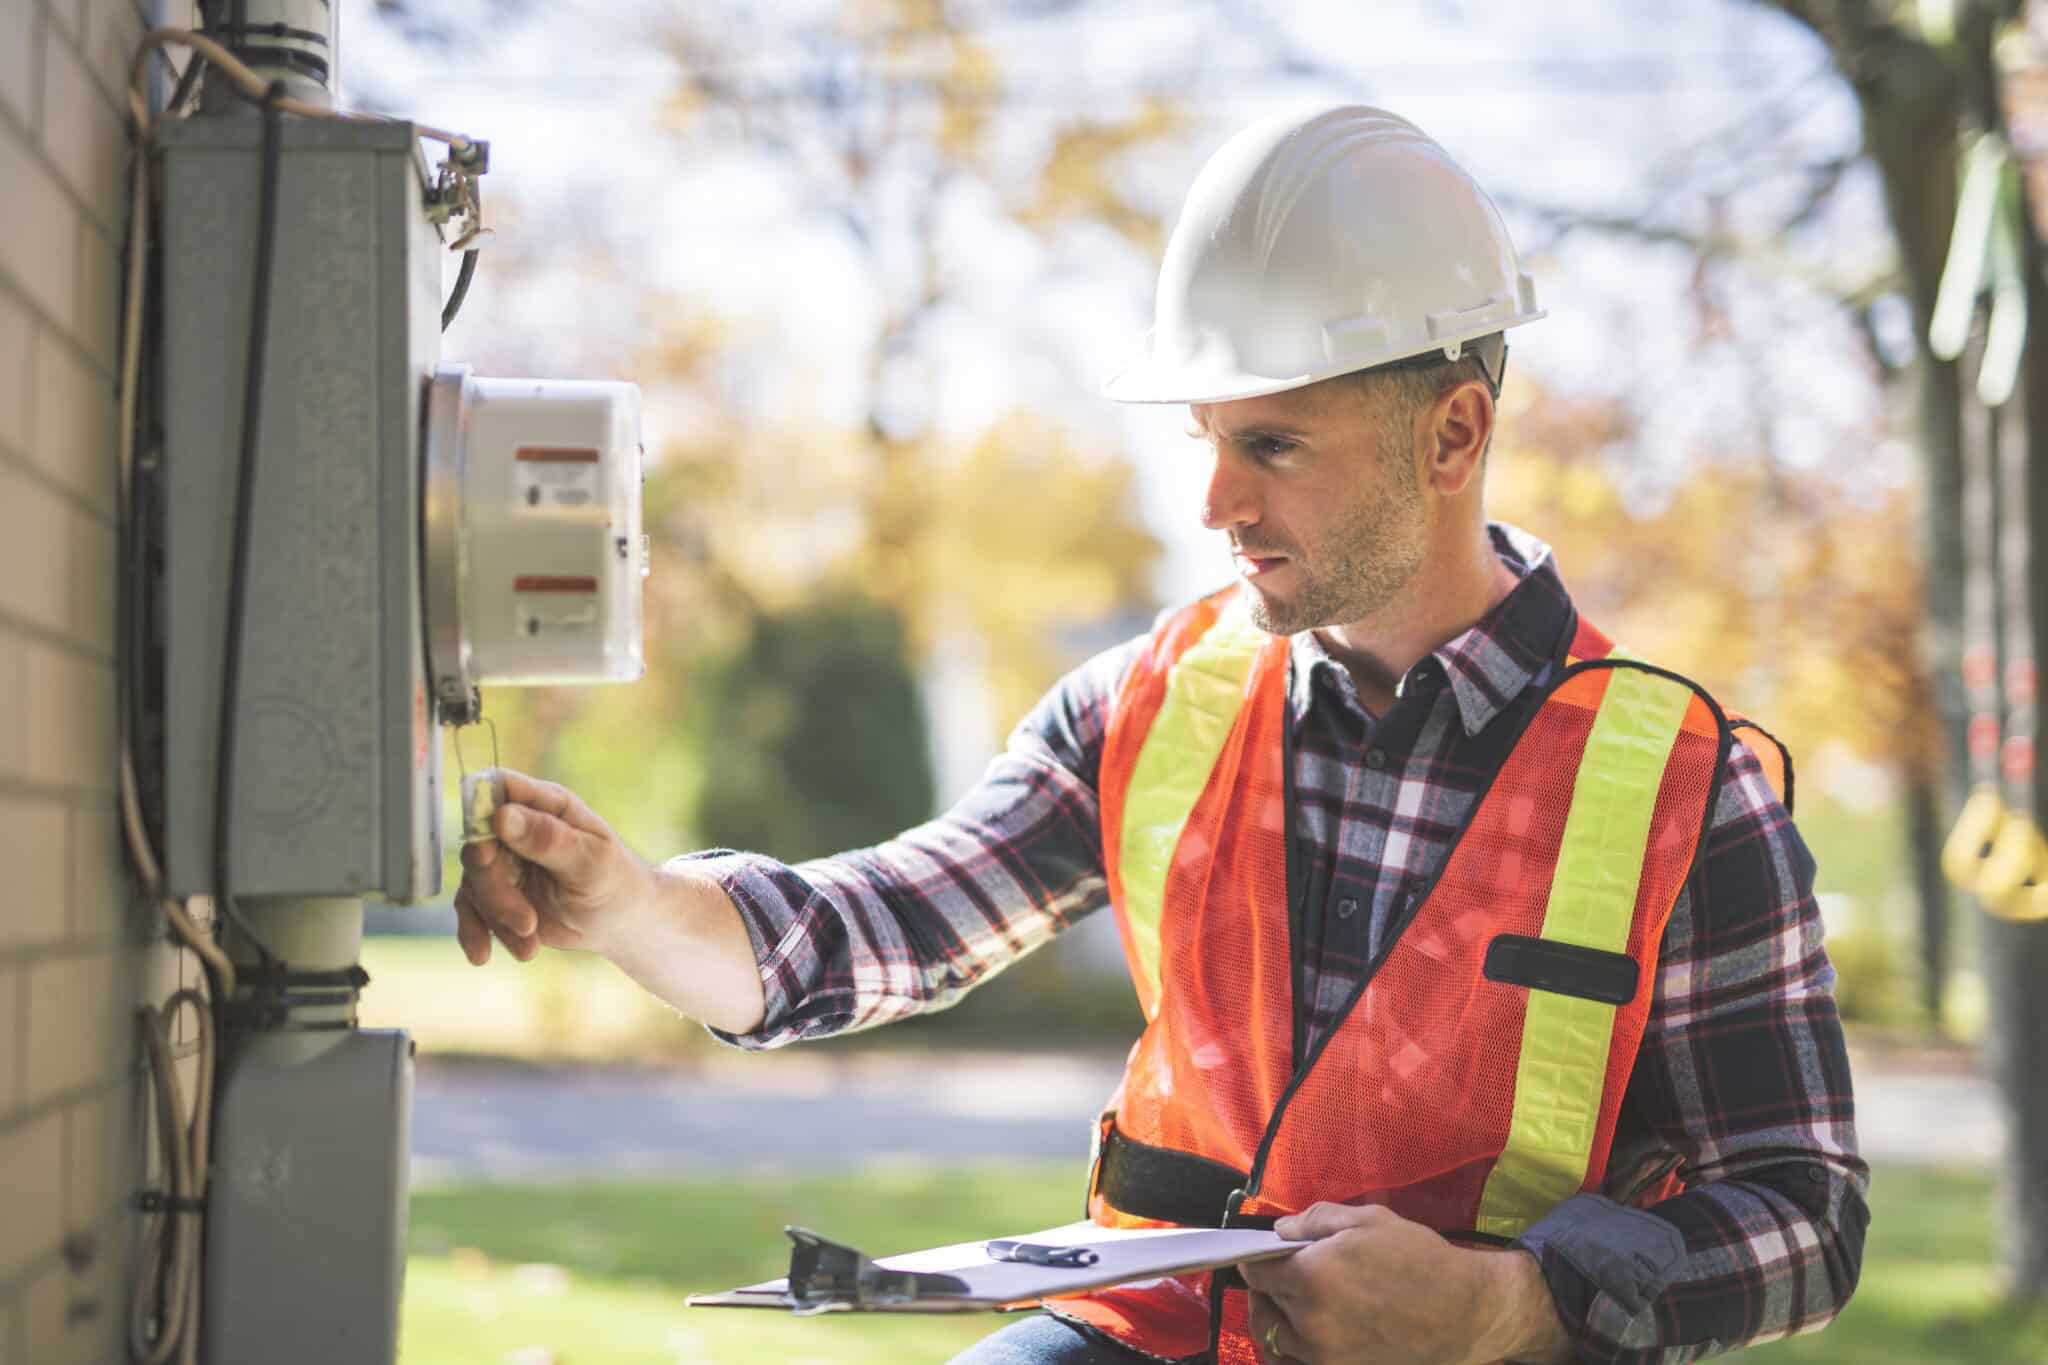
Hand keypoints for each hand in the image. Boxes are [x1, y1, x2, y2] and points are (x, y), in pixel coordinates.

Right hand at [452, 769, 657, 965]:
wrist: (618, 921)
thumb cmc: (614, 880)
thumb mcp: (590, 860)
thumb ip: (548, 839)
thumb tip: (503, 817)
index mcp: (546, 805)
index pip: (499, 787)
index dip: (481, 811)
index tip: (487, 852)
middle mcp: (518, 828)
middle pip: (479, 846)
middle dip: (496, 890)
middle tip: (528, 922)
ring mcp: (504, 861)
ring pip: (475, 883)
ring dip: (498, 919)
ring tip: (530, 947)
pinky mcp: (496, 892)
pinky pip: (471, 908)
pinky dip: (476, 932)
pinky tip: (483, 955)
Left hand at [1239, 1203, 1569, 1364]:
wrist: (1463, 1312)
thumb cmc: (1417, 1258)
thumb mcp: (1367, 1220)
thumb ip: (1314, 1220)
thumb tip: (1280, 1231)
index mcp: (1311, 1278)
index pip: (1256, 1273)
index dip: (1256, 1260)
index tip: (1262, 1255)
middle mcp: (1309, 1322)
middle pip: (1263, 1306)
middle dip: (1266, 1288)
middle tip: (1280, 1275)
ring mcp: (1324, 1356)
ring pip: (1275, 1339)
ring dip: (1276, 1319)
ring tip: (1294, 1302)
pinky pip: (1297, 1363)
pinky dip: (1292, 1348)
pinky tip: (1308, 1330)